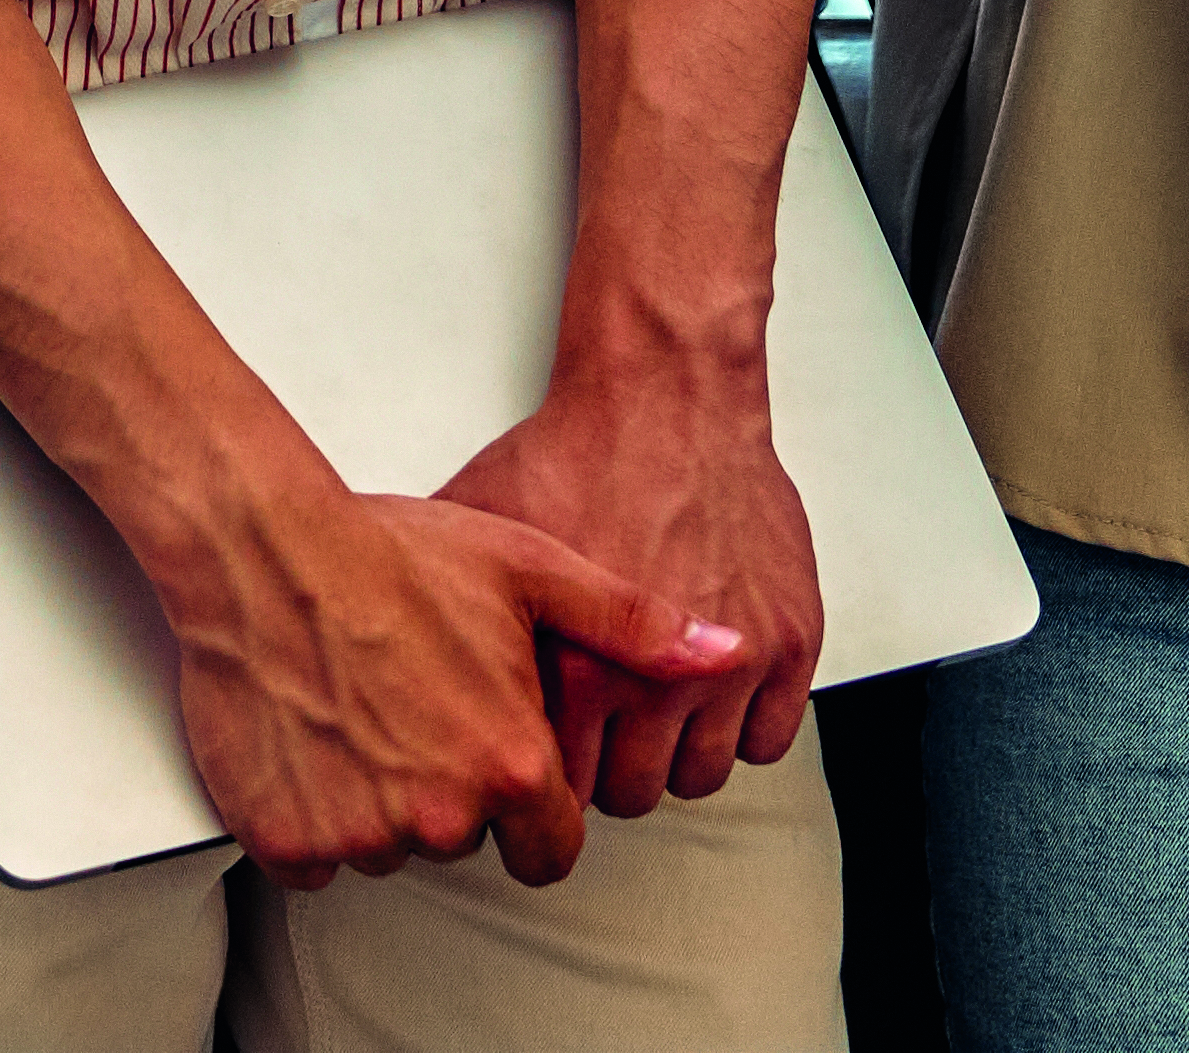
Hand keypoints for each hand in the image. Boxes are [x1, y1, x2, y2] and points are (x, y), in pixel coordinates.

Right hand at [152, 475, 746, 887]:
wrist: (257, 544)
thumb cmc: (385, 551)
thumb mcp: (528, 567)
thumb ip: (633, 625)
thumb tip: (723, 651)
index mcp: (509, 763)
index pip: (551, 849)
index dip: (530, 806)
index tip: (493, 761)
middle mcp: (439, 812)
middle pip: (462, 840)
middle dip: (444, 791)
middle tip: (410, 706)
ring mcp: (358, 830)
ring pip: (386, 848)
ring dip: (375, 801)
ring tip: (355, 709)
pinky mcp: (285, 834)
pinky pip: (312, 861)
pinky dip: (309, 816)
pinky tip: (310, 740)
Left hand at [439, 362, 821, 812]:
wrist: (665, 395)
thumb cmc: (577, 452)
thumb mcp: (482, 533)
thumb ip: (453, 607)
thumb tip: (399, 648)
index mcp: (579, 666)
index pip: (564, 784)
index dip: (551, 771)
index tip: (550, 754)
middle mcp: (658, 679)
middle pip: (635, 793)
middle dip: (614, 769)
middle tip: (603, 735)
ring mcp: (732, 666)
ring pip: (703, 775)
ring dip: (677, 752)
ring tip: (652, 713)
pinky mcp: (789, 646)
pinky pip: (771, 739)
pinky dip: (743, 726)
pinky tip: (709, 695)